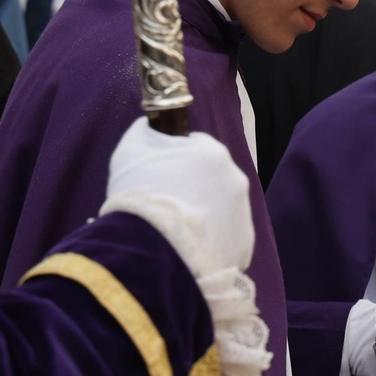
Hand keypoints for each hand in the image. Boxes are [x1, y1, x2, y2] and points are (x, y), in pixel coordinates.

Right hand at [104, 117, 253, 273]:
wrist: (146, 249)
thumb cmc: (137, 194)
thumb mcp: (132, 148)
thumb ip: (148, 131)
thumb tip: (152, 126)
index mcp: (214, 154)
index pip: (198, 147)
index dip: (178, 157)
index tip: (163, 172)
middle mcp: (236, 182)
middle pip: (213, 180)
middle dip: (194, 188)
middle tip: (167, 203)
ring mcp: (243, 217)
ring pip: (221, 211)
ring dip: (203, 216)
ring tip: (175, 230)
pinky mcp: (242, 248)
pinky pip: (225, 241)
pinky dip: (208, 244)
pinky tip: (187, 248)